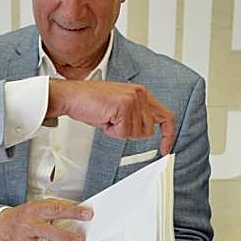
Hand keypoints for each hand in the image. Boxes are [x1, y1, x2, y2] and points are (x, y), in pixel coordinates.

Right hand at [0, 199, 91, 240]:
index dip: (72, 211)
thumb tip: (80, 208)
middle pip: (47, 231)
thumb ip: (57, 206)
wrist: (3, 224)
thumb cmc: (25, 214)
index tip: (87, 214)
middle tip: (80, 240)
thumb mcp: (39, 204)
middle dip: (65, 237)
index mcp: (35, 211)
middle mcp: (29, 226)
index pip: (55, 209)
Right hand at [47, 80, 175, 154]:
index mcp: (141, 92)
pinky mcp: (124, 107)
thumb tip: (145, 131)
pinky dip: (112, 132)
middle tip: (115, 123)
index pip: (165, 116)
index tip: (165, 148)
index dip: (167, 134)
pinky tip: (104, 119)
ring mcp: (133, 100)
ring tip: (108, 118)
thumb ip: (136, 115)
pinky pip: (123, 133)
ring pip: (136, 133)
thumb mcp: (119, 106)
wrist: (73, 96)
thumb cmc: (90, 101)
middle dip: (131, 133)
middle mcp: (140, 94)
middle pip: (148, 130)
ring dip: (120, 131)